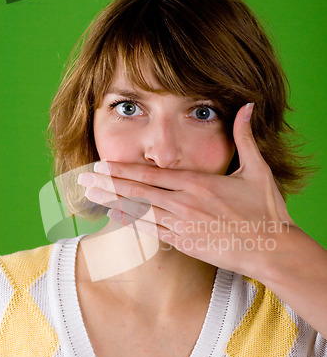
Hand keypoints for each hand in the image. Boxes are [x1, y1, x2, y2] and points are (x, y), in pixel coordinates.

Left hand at [77, 103, 295, 279]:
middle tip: (83, 181)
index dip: (122, 170)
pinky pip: (153, 232)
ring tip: (92, 198)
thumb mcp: (257, 170)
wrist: (273, 250)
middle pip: (138, 193)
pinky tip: (117, 218)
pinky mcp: (186, 244)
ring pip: (141, 213)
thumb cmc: (266, 211)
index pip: (151, 174)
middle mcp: (185, 204)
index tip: (100, 166)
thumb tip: (246, 106)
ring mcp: (183, 226)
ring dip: (114, 204)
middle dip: (108, 186)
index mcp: (198, 184)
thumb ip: (244, 137)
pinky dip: (133, 224)